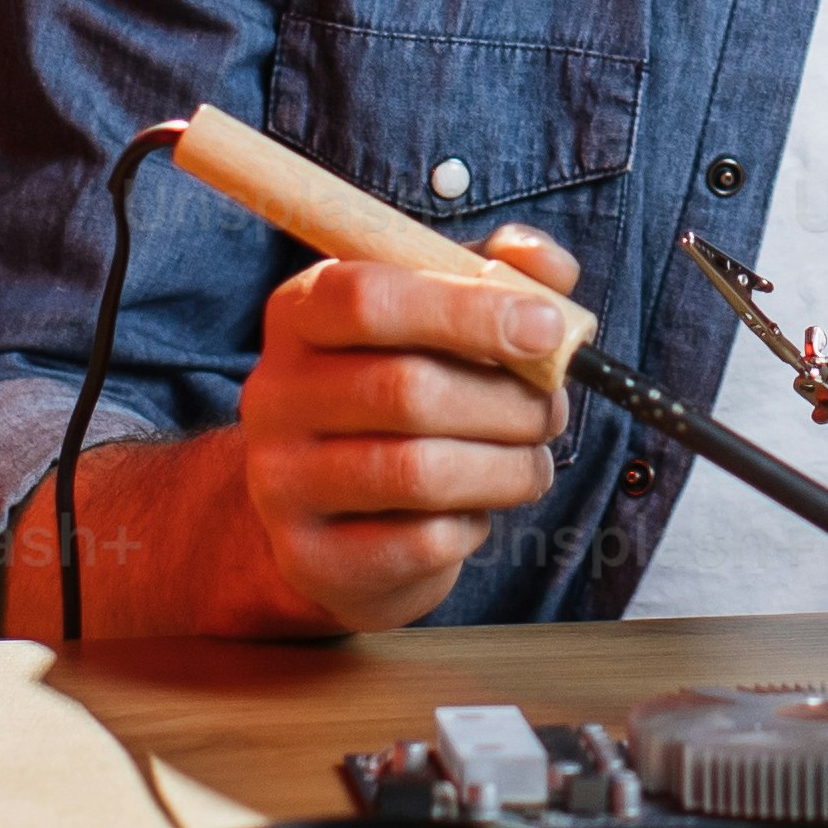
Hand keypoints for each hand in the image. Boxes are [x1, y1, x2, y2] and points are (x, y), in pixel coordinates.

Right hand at [187, 223, 589, 635]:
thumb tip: (550, 269)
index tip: (545, 329)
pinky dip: (473, 525)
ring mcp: (282, 482)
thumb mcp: (444, 316)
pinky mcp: (312, 558)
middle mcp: (275, 393)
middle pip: (406, 390)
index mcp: (301, 312)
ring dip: (506, 467)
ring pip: (419, 472)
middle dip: (508, 402)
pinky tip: (473, 511)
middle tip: (552, 410)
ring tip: (530, 462)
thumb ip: (501, 273)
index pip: (366, 298)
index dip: (467, 310)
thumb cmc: (405, 391)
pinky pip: (422, 541)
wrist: (339, 515)